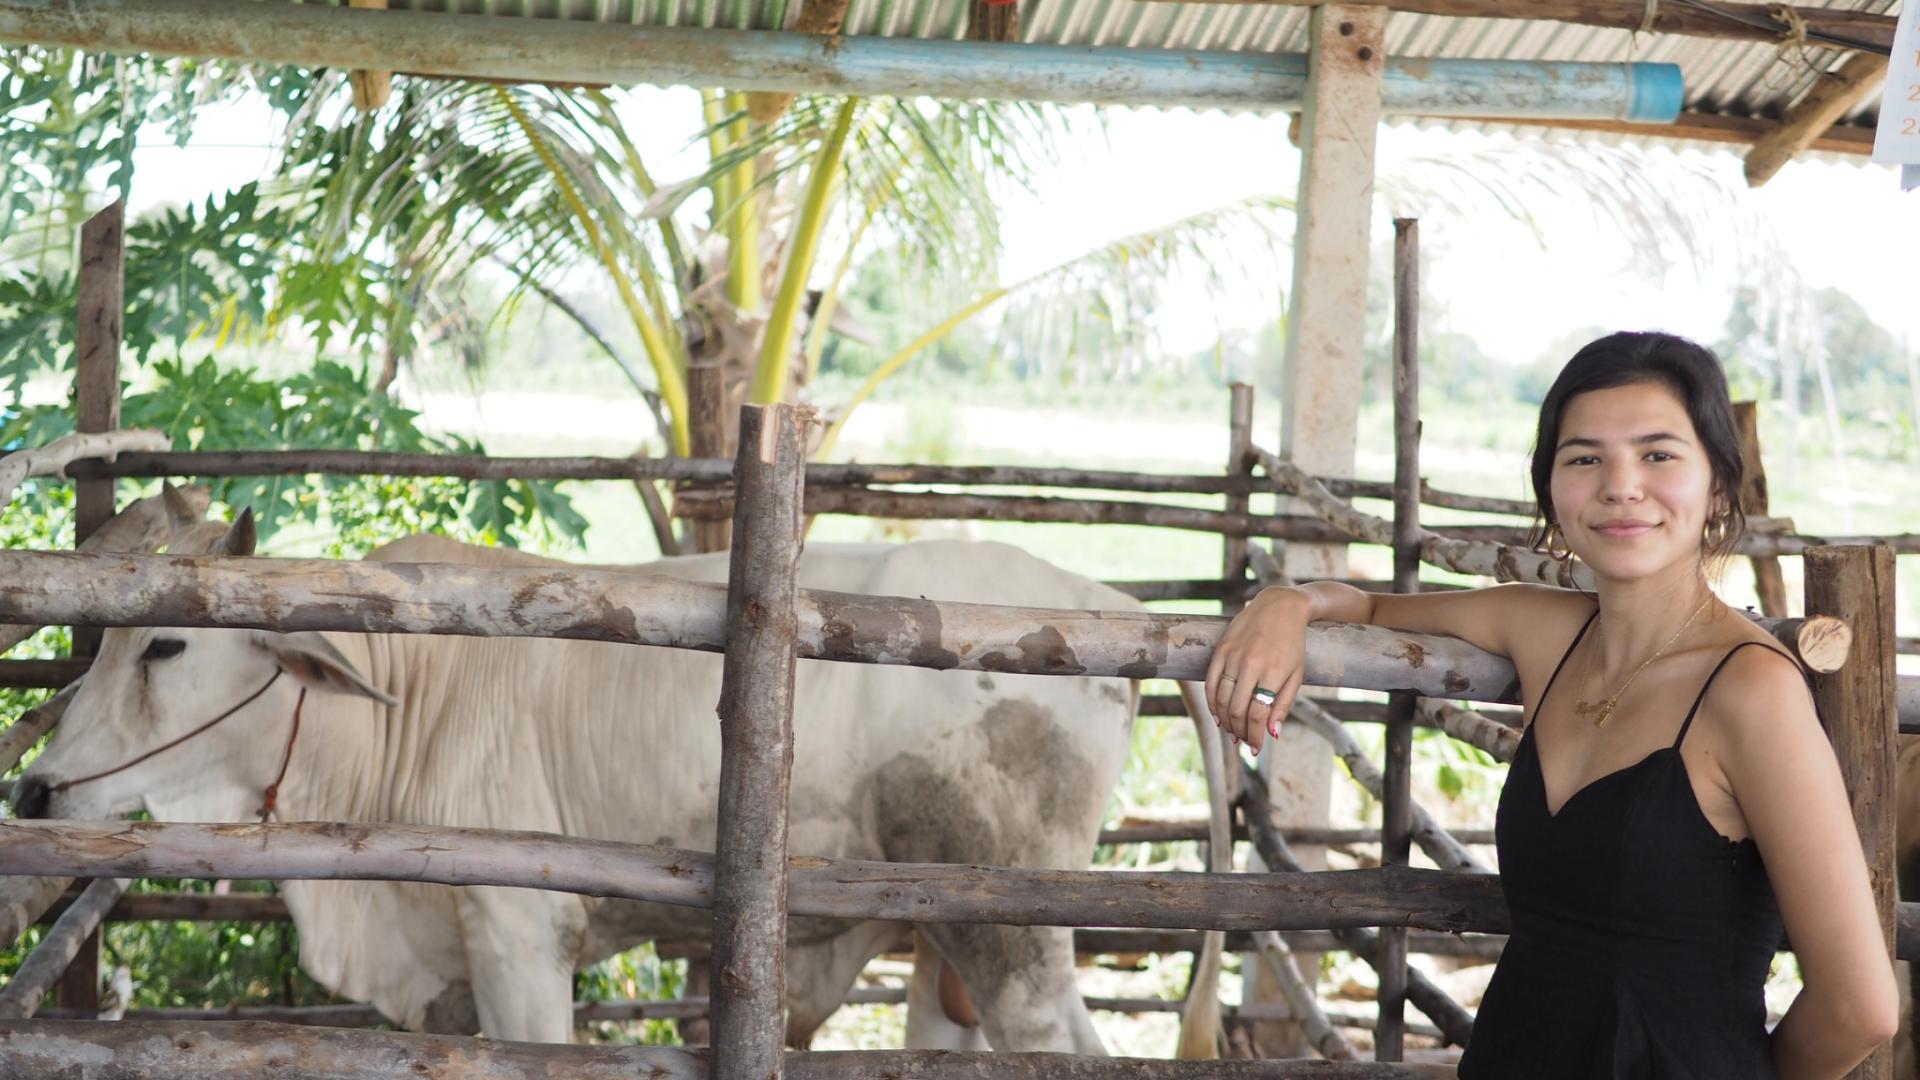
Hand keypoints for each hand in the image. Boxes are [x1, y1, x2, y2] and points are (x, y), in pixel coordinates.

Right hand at [1205, 587, 1309, 755]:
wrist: (1280, 607)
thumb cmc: (1292, 643)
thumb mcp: (1296, 674)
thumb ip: (1283, 704)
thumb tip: (1272, 734)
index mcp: (1273, 672)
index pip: (1258, 713)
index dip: (1255, 735)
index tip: (1256, 748)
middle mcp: (1251, 664)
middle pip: (1237, 709)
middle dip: (1240, 731)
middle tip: (1244, 742)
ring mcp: (1233, 655)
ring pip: (1221, 698)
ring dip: (1225, 721)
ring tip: (1232, 732)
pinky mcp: (1222, 649)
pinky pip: (1211, 681)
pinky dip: (1211, 702)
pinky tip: (1218, 715)